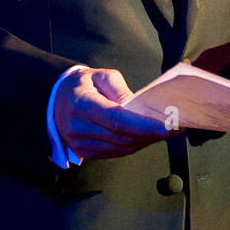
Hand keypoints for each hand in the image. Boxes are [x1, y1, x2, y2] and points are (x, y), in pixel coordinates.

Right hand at [54, 67, 169, 160]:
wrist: (53, 100)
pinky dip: (133, 145)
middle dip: (151, 134)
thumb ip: (120, 90)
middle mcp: (78, 128)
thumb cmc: (81, 84)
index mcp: (81, 104)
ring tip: (165, 131)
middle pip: (122, 137)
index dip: (143, 126)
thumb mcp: (99, 76)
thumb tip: (140, 108)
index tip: (167, 127)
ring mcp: (80, 144)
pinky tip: (146, 137)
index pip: (117, 120)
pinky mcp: (85, 153)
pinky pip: (115, 153)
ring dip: (145, 141)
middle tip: (176, 127)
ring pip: (121, 148)